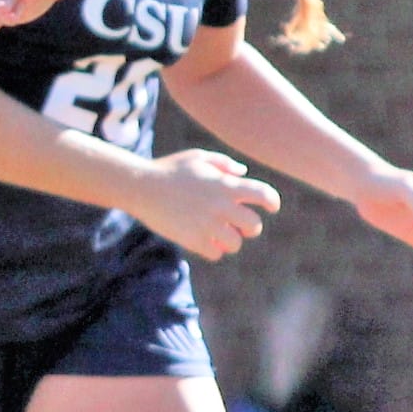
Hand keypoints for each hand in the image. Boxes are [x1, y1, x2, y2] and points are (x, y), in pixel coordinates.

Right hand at [125, 148, 280, 262]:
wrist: (141, 187)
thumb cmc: (169, 170)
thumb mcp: (197, 158)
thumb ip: (223, 164)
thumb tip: (242, 173)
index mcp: (225, 185)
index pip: (263, 195)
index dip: (272, 202)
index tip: (272, 207)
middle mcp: (220, 206)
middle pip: (253, 225)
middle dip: (250, 228)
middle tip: (242, 227)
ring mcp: (207, 224)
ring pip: (235, 243)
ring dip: (231, 241)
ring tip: (220, 235)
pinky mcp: (193, 239)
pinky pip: (215, 253)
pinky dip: (213, 250)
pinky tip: (205, 241)